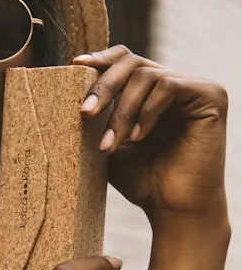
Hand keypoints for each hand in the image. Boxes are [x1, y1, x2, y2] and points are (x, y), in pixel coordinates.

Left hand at [74, 46, 228, 224]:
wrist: (173, 210)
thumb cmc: (143, 182)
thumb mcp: (109, 144)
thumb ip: (96, 118)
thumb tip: (59, 92)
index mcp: (154, 92)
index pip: (126, 60)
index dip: (101, 59)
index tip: (75, 66)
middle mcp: (176, 84)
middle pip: (133, 62)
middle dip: (104, 87)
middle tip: (85, 113)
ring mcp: (196, 88)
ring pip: (146, 76)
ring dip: (123, 111)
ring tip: (111, 144)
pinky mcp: (210, 96)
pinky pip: (169, 86)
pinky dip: (147, 111)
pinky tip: (139, 138)